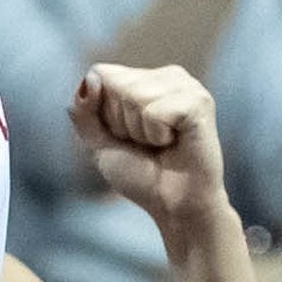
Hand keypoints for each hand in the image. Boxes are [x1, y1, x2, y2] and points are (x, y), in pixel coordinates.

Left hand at [74, 63, 230, 238]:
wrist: (174, 206)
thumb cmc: (142, 175)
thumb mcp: (98, 141)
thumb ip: (83, 110)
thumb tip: (91, 78)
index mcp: (147, 78)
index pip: (101, 74)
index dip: (104, 112)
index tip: (128, 136)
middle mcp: (169, 75)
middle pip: (116, 84)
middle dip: (122, 123)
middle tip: (149, 143)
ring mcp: (187, 86)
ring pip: (134, 95)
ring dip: (141, 131)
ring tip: (163, 144)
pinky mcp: (199, 102)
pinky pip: (154, 112)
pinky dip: (156, 135)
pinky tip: (175, 143)